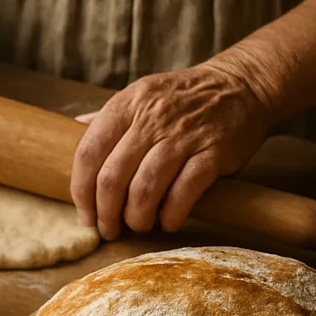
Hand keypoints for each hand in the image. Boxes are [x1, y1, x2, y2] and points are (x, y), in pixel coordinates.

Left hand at [70, 59, 278, 239]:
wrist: (244, 86)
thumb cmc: (184, 99)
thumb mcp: (142, 96)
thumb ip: (108, 117)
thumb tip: (72, 128)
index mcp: (128, 104)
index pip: (88, 153)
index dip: (80, 191)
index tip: (85, 214)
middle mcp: (152, 118)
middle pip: (112, 177)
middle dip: (106, 213)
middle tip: (109, 229)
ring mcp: (184, 135)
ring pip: (145, 189)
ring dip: (137, 218)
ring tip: (139, 226)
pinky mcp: (213, 152)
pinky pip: (183, 193)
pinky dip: (171, 215)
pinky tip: (169, 221)